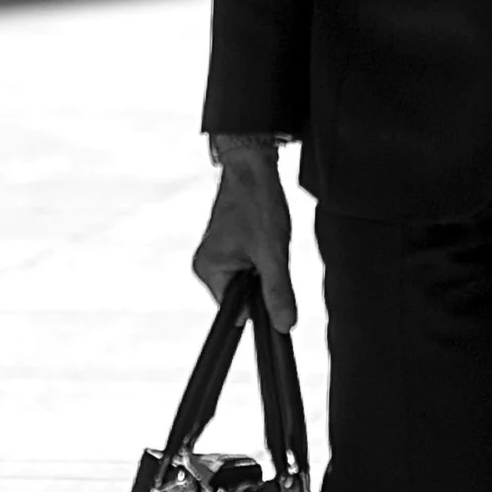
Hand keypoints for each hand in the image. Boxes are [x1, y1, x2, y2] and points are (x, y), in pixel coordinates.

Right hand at [193, 138, 297, 333]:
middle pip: (242, 296)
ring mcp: (215, 254)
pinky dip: (261, 257)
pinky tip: (265, 236)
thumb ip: (278, 292)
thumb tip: (284, 326)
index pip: (236, 310)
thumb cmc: (258, 205)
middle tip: (270, 253)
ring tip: (266, 241)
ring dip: (263, 268)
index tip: (273, 283)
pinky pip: (247, 265)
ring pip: (248, 280)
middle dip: (262, 281)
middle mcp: (206, 266)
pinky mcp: (226, 245)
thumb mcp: (273, 253)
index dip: (259, 304)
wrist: (252, 166)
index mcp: (209, 271)